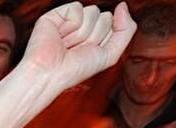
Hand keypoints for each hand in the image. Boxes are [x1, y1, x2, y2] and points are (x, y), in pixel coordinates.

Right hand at [21, 2, 135, 92]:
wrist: (49, 73)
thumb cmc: (76, 69)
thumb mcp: (110, 54)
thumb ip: (126, 30)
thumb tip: (122, 5)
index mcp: (95, 34)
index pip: (114, 23)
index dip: (104, 40)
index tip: (88, 53)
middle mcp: (83, 26)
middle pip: (105, 17)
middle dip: (94, 36)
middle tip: (76, 50)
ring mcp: (69, 19)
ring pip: (92, 11)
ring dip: (81, 33)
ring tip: (66, 44)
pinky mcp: (56, 14)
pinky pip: (77, 8)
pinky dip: (71, 25)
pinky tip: (59, 36)